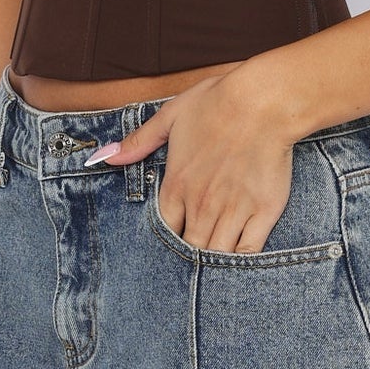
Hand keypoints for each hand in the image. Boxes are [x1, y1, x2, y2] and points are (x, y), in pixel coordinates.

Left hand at [87, 69, 293, 253]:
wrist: (263, 101)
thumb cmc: (218, 103)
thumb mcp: (171, 115)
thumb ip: (139, 141)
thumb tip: (105, 156)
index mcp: (176, 185)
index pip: (163, 231)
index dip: (167, 240)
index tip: (174, 239)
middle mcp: (201, 204)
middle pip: (188, 249)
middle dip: (188, 259)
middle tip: (192, 262)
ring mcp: (233, 210)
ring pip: (215, 255)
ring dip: (211, 264)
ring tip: (212, 267)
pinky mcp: (264, 211)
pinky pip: (248, 252)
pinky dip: (241, 262)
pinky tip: (238, 264)